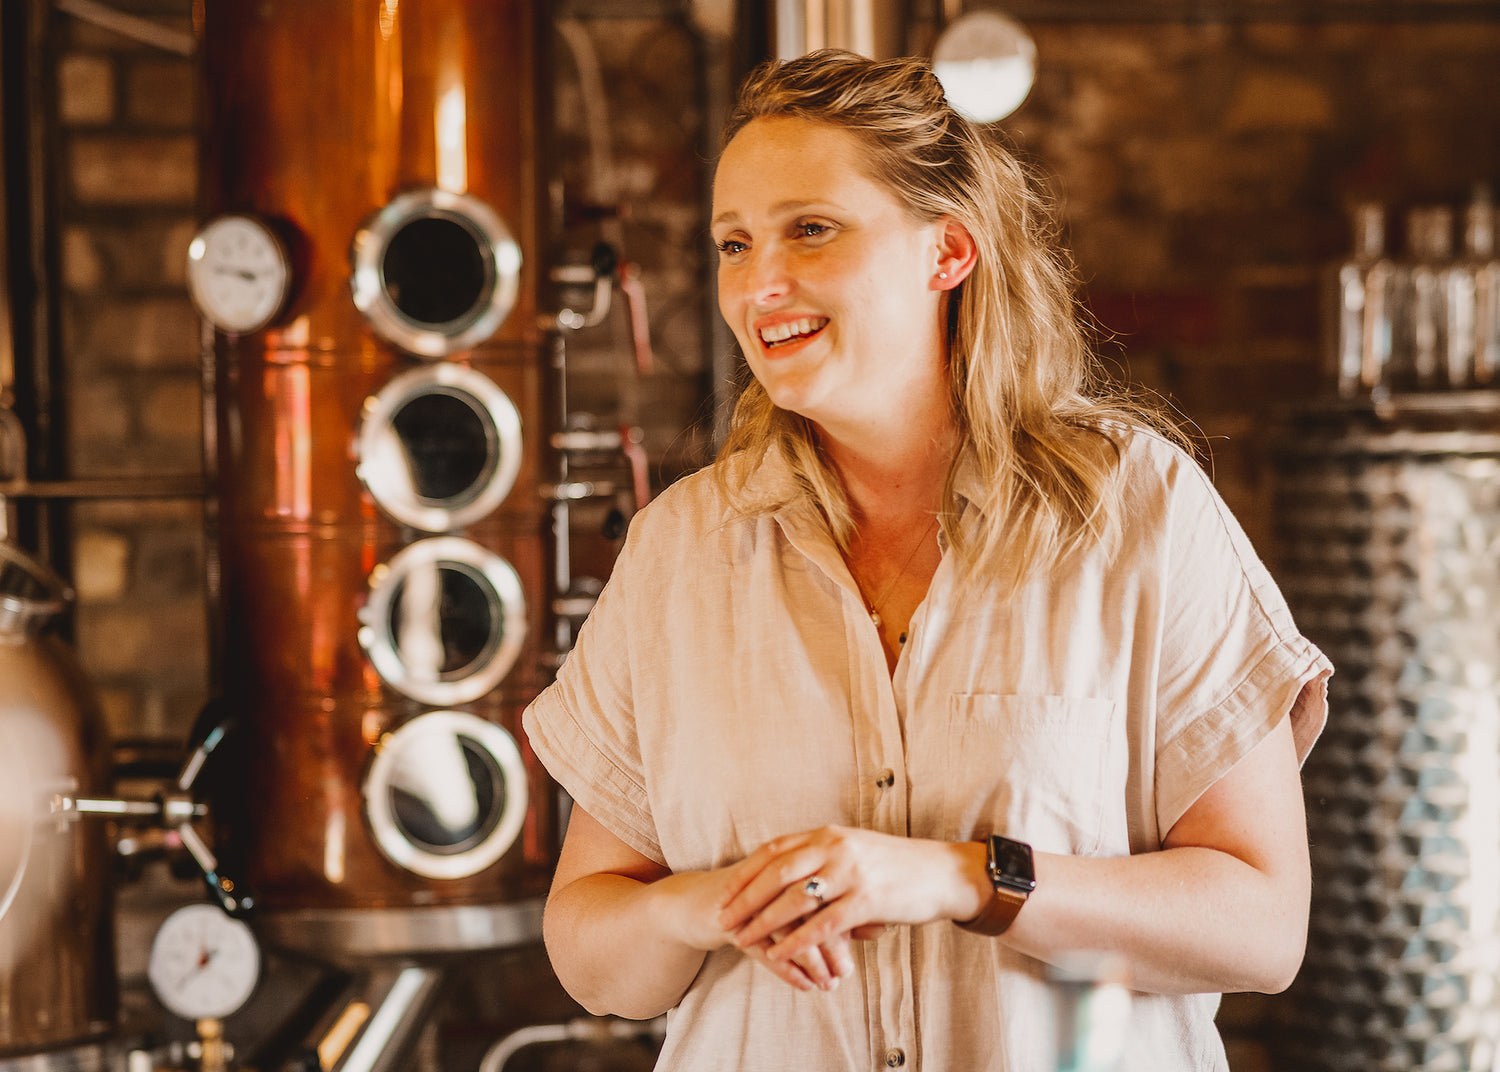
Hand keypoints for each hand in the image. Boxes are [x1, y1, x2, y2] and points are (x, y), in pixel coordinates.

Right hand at [648, 859, 862, 992]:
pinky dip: (787, 968)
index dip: (853, 906)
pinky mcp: (730, 919)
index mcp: (794, 858)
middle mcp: (772, 874)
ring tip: (830, 984)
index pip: (831, 880)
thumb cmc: (759, 900)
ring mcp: (749, 897)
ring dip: (811, 958)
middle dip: (833, 939)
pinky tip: (805, 986)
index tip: (878, 933)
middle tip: (850, 968)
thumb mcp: (798, 900)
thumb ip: (835, 908)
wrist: (702, 901)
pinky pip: (762, 947)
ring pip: (787, 926)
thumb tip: (876, 927)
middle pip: (810, 902)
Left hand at [715, 826, 974, 966]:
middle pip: (776, 873)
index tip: (726, 892)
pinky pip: (823, 924)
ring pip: (794, 899)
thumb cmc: (898, 865)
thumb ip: (823, 857)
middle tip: (724, 919)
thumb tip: (789, 874)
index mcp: (829, 834)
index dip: (747, 873)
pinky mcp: (867, 900)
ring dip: (764, 922)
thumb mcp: (855, 850)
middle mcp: (835, 848)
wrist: (943, 873)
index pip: (775, 850)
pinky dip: (797, 941)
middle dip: (746, 898)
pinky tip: (781, 954)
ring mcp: (851, 873)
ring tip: (743, 939)